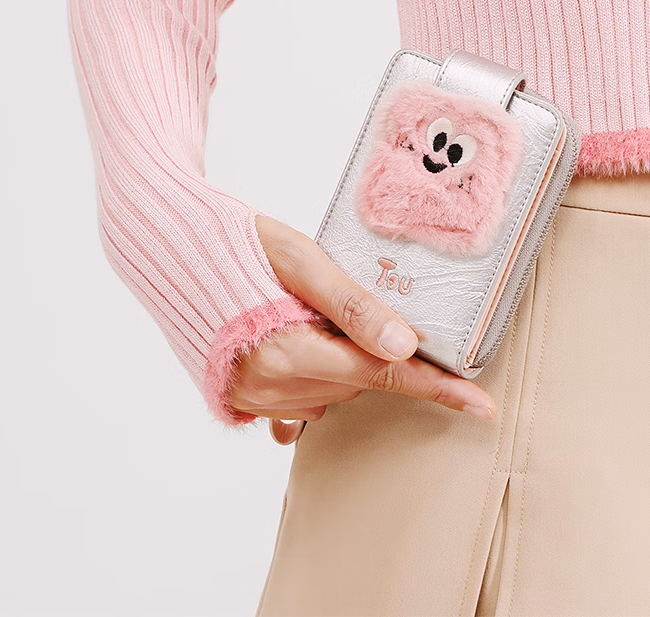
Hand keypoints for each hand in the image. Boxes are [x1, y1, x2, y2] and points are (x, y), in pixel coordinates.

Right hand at [227, 215, 497, 438]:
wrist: (166, 246)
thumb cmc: (235, 242)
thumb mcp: (302, 259)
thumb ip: (352, 307)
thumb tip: (405, 346)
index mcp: (289, 353)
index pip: (384, 375)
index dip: (438, 389)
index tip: (483, 407)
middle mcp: (269, 387)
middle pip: (358, 380)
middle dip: (367, 347)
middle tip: (333, 299)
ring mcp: (250, 399)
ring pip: (332, 390)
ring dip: (336, 357)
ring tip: (301, 311)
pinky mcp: (237, 398)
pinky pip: (298, 400)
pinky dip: (310, 375)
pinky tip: (292, 344)